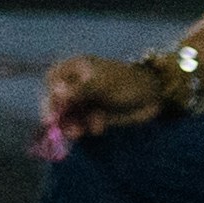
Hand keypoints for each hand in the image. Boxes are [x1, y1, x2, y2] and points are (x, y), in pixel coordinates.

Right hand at [40, 51, 177, 145]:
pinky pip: (83, 124)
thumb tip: (56, 92)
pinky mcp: (93, 115)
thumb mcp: (101, 84)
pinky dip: (87, 127)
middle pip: (58, 102)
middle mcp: (74, 84)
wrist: (153, 95)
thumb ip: (78, 90)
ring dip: (73, 125)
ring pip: (69, 115)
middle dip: (61, 116)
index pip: (52, 84)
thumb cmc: (126, 82)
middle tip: (62, 130)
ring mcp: (83, 101)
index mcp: (72, 69)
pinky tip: (97, 128)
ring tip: (78, 133)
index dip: (51, 99)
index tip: (51, 115)